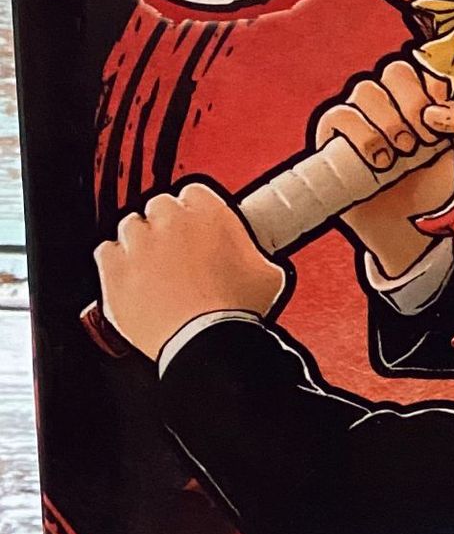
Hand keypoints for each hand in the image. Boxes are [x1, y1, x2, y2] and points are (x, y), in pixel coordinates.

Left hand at [95, 182, 287, 361]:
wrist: (205, 341)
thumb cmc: (234, 311)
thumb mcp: (267, 274)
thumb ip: (254, 254)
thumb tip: (255, 259)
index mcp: (209, 215)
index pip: (194, 192)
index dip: (197, 210)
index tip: (199, 225)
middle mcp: (170, 222)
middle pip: (159, 206)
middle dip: (167, 224)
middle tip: (180, 249)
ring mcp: (139, 245)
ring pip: (130, 226)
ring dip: (141, 241)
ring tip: (155, 265)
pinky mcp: (114, 270)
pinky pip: (106, 251)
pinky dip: (116, 260)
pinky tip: (131, 275)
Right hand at [312, 57, 453, 276]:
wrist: (411, 225)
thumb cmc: (440, 184)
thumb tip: (439, 111)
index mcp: (426, 94)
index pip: (425, 65)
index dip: (436, 87)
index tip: (448, 120)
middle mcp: (392, 98)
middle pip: (395, 71)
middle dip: (414, 104)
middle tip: (428, 139)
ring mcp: (362, 114)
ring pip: (367, 90)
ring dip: (390, 122)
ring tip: (406, 153)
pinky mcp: (335, 133)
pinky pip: (341, 115)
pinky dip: (364, 137)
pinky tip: (381, 161)